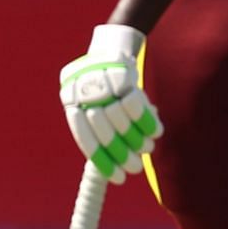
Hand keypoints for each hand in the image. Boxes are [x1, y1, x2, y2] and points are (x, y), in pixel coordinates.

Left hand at [59, 24, 162, 184]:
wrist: (109, 49)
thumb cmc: (100, 85)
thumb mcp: (90, 104)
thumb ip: (98, 132)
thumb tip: (111, 168)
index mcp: (72, 104)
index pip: (88, 141)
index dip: (104, 162)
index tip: (118, 179)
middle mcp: (86, 96)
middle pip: (107, 135)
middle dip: (124, 155)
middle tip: (136, 169)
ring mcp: (104, 86)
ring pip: (123, 123)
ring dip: (138, 140)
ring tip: (147, 150)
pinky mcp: (123, 77)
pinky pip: (137, 106)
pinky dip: (148, 122)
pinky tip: (155, 132)